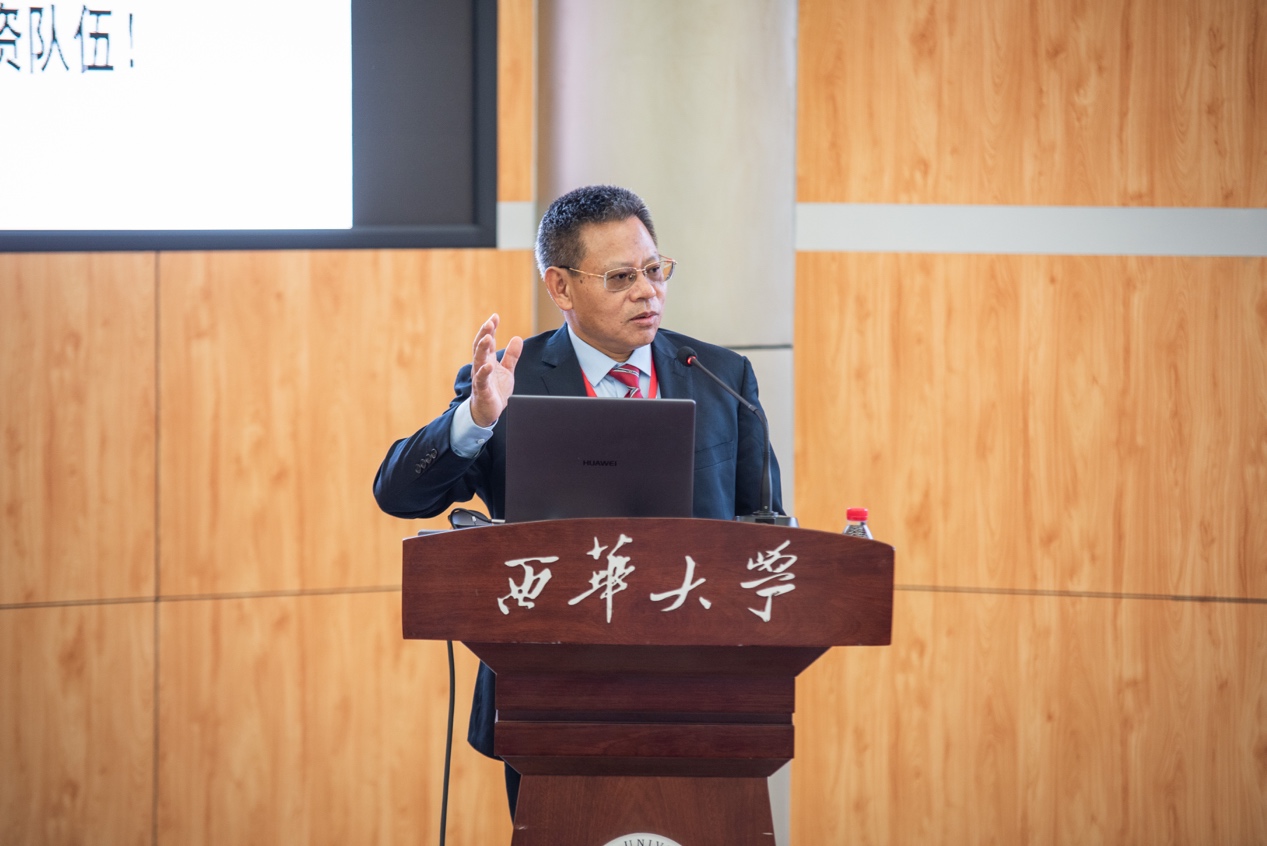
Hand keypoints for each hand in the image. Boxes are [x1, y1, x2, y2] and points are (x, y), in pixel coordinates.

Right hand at [469, 313, 521, 427]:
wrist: (488, 412)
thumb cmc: (495, 390)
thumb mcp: (507, 370)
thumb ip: (511, 355)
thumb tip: (517, 338)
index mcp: (488, 360)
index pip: (488, 340)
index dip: (490, 328)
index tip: (495, 316)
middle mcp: (482, 366)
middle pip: (480, 346)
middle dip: (484, 333)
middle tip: (489, 322)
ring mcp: (480, 377)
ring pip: (478, 360)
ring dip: (482, 348)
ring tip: (487, 337)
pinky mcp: (482, 390)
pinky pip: (481, 380)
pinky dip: (484, 372)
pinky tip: (489, 365)